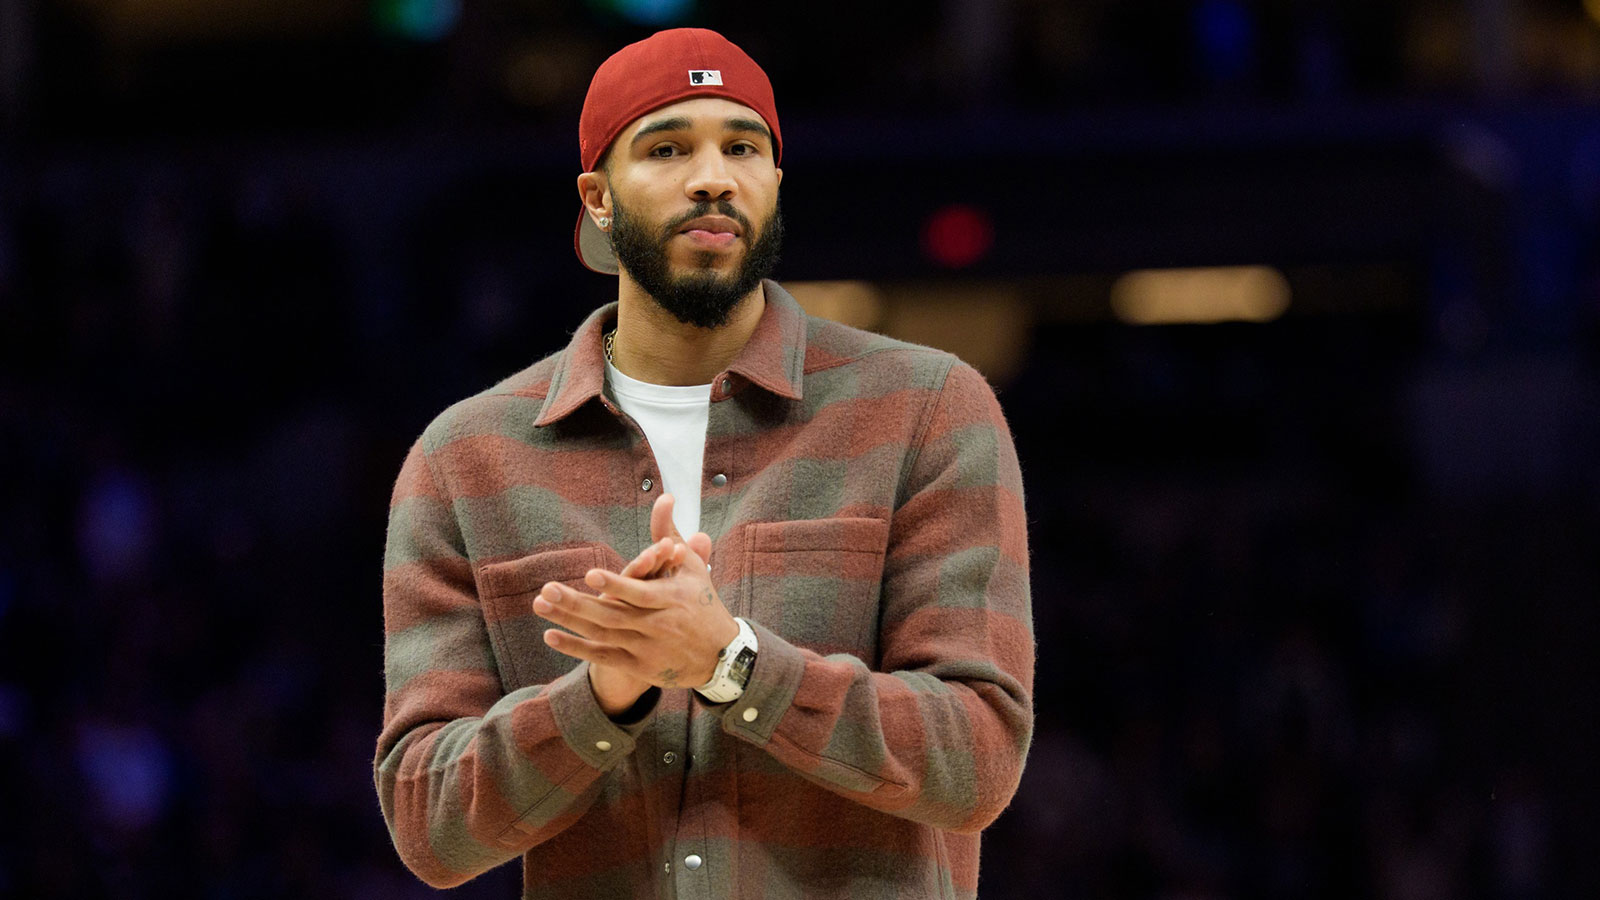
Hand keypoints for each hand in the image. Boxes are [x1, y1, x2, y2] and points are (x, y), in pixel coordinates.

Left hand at [536, 495, 736, 690]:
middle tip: (547, 589)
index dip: (617, 585)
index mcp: (673, 598)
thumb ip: (669, 533)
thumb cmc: (701, 602)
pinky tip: (550, 635)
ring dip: (569, 622)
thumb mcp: (690, 566)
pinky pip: (603, 658)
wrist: (720, 656)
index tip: (590, 574)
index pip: (641, 592)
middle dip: (577, 604)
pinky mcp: (639, 667)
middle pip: (613, 615)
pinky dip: (577, 648)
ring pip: (603, 635)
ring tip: (540, 605)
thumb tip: (664, 496)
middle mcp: (659, 625)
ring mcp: (647, 648)